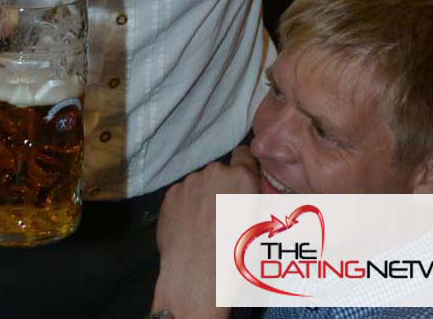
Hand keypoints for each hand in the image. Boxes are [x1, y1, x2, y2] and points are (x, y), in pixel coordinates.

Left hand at [151, 145, 258, 318]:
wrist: (197, 278)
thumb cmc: (236, 258)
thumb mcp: (261, 229)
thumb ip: (257, 202)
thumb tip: (254, 195)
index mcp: (242, 177)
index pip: (245, 155)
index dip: (244, 169)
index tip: (242, 186)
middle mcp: (215, 172)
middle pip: (221, 171)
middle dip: (222, 186)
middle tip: (223, 213)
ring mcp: (189, 182)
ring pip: (200, 183)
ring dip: (203, 195)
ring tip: (204, 224)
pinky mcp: (170, 194)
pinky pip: (182, 194)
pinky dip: (185, 205)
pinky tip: (188, 227)